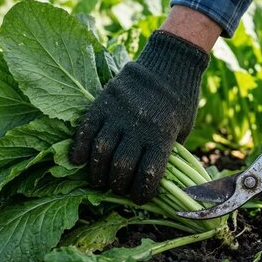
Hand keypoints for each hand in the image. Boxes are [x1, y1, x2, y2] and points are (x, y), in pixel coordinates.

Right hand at [70, 31, 209, 203]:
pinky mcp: (102, 102)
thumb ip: (169, 154)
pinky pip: (86, 130)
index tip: (138, 198)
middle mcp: (138, 127)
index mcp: (162, 136)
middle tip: (116, 189)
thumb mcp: (183, 130)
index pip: (148, 175)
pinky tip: (78, 161)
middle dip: (117, 185)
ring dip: (97, 172)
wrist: (169, 63)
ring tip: (99, 180)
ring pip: (101, 151)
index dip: (141, 193)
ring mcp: (118, 114)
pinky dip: (79, 148)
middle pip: (121, 167)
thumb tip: (158, 180)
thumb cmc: (180, 100)